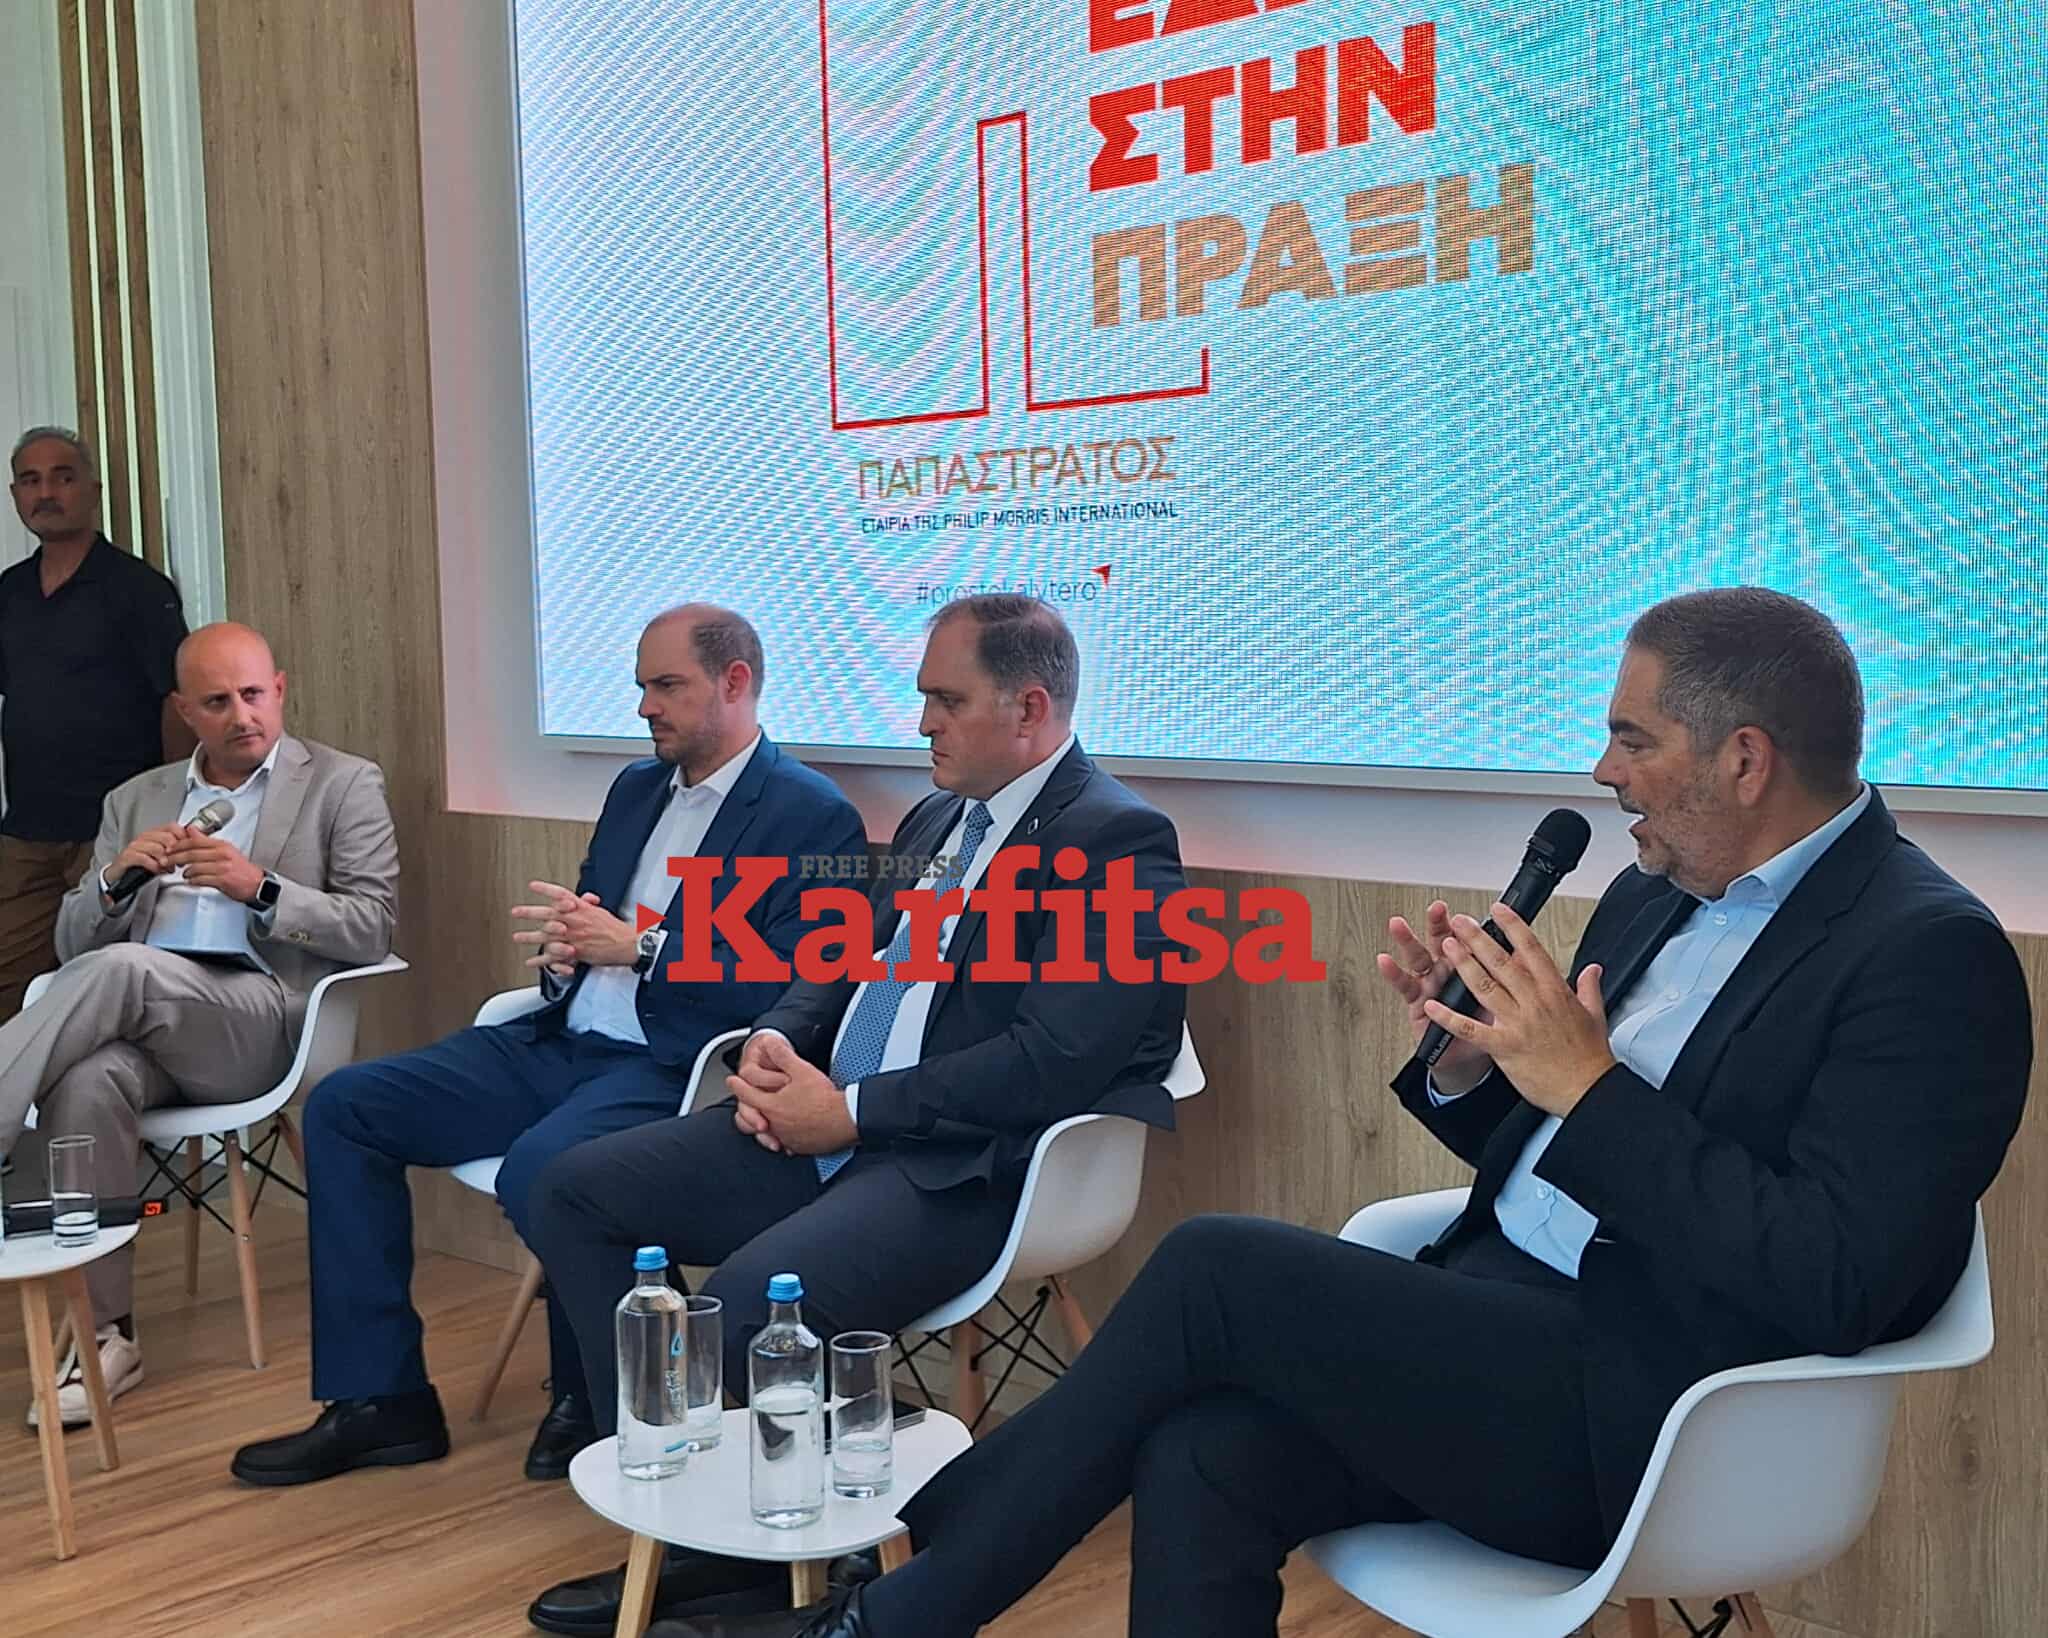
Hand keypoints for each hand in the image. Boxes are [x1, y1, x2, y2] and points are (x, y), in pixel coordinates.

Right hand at [107, 823, 189, 892]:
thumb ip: (177, 848)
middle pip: (167, 838)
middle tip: (178, 862)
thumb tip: (195, 844)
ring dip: (166, 861)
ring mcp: (135, 845)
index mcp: (155, 833)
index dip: (183, 837)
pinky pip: (144, 858)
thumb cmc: (145, 864)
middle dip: (176, 852)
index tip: (188, 849)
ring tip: (168, 868)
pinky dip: (154, 866)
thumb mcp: (164, 855)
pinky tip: (157, 870)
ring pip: (157, 848)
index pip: (173, 827)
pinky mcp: (127, 856)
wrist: (123, 875)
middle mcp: (144, 837)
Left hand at [164, 831, 266, 903]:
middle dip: (175, 858)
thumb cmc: (240, 868)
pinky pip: (202, 879)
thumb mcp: (225, 850)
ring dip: (185, 872)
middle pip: (192, 854)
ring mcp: (223, 867)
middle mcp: (222, 854)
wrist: (257, 884)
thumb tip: (190, 829)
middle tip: (167, 861)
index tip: (170, 849)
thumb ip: (206, 841)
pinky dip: (193, 881)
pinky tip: (192, 881)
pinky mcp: (223, 880)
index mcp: (222, 845)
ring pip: (195, 867)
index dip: (179, 845)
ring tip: (184, 874)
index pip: (195, 841)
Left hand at [511, 881, 636, 968]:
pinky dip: (541, 961)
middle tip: (516, 912)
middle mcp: (574, 921)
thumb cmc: (616, 929)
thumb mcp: (601, 912)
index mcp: (581, 908)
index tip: (533, 886)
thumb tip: (584, 898)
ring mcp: (572, 937)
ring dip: (529, 936)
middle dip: (530, 912)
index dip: (546, 889)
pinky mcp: (574, 952)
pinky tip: (532, 961)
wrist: (627, 944)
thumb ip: (588, 905)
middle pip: (547, 914)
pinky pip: (553, 957)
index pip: (561, 895)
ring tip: (518, 936)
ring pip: (545, 936)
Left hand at [727, 1033, 855, 1156]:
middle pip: (751, 1118)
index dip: (738, 1085)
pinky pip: (785, 1143)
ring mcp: (787, 1138)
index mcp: (772, 1106)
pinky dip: (783, 1137)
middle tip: (744, 1103)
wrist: (845, 1119)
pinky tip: (787, 1134)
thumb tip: (771, 1043)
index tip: (732, 1081)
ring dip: (764, 1124)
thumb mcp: (802, 1070)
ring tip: (764, 1119)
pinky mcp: (800, 1146)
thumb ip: (783, 1056)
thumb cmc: (825, 1099)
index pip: (747, 1094)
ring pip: (766, 1133)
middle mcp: (775, 1125)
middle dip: (746, 1109)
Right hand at [1376, 900, 1494, 1095]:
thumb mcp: (1503, 999)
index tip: (1470, 910)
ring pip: (1418, 958)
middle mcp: (1448, 971)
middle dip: (1439, 924)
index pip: (1470, 940)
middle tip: (1438, 909)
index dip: (1471, 925)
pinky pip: (1405, 988)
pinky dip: (1395, 975)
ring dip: (1407, 941)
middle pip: (1442, 942)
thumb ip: (1509, 975)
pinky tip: (1386, 962)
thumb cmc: (1487, 1027)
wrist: (1470, 1060)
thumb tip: (1526, 951)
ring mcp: (1431, 985)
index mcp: (1471, 966)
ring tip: (1398, 925)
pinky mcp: (1417, 1003)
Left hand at [1422, 903, 1615, 1116]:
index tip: (1499, 910)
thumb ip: (1589, 987)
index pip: (1532, 950)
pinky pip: (1471, 1029)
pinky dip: (1449, 1018)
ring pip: (1485, 987)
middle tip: (1460, 921)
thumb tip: (1592, 968)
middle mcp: (1535, 1003)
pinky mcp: (1504, 1046)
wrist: (1588, 1090)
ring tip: (1447, 946)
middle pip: (1502, 962)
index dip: (1514, 927)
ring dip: (1463, 965)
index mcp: (1556, 992)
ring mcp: (1518, 1023)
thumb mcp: (1595, 1015)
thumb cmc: (1589, 1057)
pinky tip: (1432, 1005)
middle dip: (1478, 939)